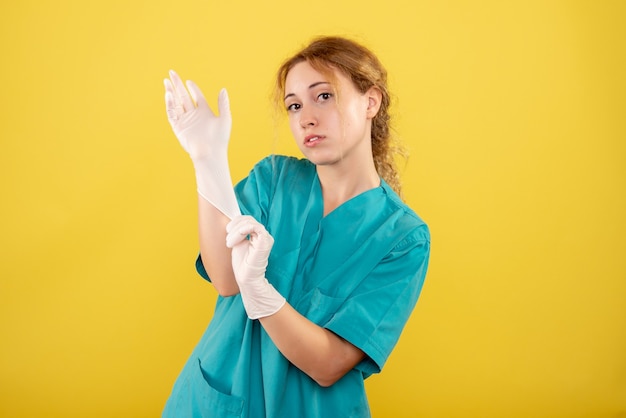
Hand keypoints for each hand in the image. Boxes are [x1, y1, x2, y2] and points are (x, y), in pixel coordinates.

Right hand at [163, 70, 239, 218]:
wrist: (210, 153)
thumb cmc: (220, 139)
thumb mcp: (225, 119)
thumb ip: (223, 104)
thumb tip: (223, 89)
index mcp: (204, 112)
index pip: (196, 96)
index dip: (192, 88)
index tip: (188, 81)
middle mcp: (193, 115)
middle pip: (183, 96)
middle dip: (177, 85)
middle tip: (172, 72)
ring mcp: (185, 121)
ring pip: (176, 103)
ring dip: (171, 92)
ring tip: (166, 81)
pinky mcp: (178, 127)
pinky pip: (172, 113)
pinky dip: (170, 104)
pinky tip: (169, 94)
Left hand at [226, 216, 284, 318]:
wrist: (246, 277)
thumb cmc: (242, 263)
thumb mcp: (238, 242)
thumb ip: (238, 232)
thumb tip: (232, 221)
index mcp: (258, 234)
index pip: (247, 219)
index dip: (235, 222)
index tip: (227, 231)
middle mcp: (263, 234)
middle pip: (248, 219)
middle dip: (234, 226)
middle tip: (228, 239)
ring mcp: (265, 237)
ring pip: (249, 222)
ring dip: (235, 231)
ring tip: (230, 243)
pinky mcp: (265, 241)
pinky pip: (255, 227)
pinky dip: (242, 231)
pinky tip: (236, 240)